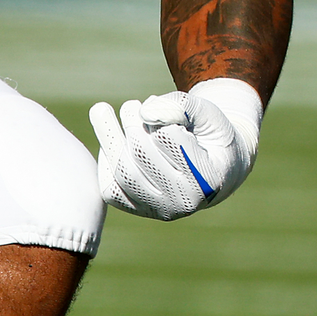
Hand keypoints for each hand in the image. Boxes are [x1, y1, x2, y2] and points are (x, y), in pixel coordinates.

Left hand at [89, 78, 261, 220]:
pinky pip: (111, 189)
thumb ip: (180, 106)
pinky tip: (110, 142)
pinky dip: (105, 162)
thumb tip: (145, 113)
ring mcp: (161, 210)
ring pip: (123, 172)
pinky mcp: (141, 210)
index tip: (158, 105)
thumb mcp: (206, 111)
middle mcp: (184, 202)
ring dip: (108, 136)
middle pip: (140, 153)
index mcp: (206, 178)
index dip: (156, 113)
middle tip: (131, 105)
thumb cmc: (209, 134)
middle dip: (130, 120)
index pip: (166, 138)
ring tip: (101, 110)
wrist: (214, 167)